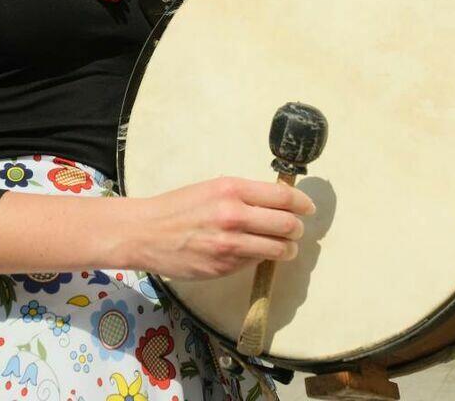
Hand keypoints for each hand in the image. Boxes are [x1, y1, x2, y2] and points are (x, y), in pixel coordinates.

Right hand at [134, 177, 313, 279]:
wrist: (146, 232)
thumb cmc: (179, 208)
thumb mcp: (213, 189)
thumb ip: (244, 195)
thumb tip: (278, 202)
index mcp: (232, 189)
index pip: (283, 196)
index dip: (302, 204)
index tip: (308, 208)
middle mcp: (234, 214)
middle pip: (287, 224)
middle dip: (297, 229)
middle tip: (296, 230)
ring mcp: (230, 243)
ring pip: (279, 248)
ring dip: (288, 249)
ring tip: (286, 247)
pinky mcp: (225, 265)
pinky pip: (256, 262)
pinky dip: (263, 259)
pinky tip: (256, 254)